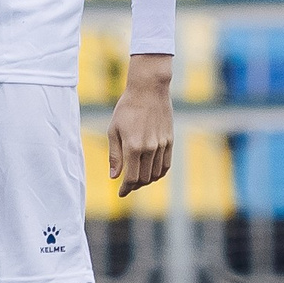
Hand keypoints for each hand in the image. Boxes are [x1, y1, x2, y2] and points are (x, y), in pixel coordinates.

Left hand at [107, 53, 174, 197]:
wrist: (149, 90)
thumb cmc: (126, 108)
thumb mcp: (113, 130)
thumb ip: (115, 155)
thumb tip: (114, 177)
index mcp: (133, 147)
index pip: (132, 178)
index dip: (126, 188)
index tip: (121, 193)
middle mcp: (149, 148)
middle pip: (144, 179)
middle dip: (135, 186)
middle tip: (127, 186)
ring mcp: (162, 145)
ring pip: (156, 174)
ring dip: (147, 181)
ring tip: (138, 179)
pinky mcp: (170, 140)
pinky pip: (166, 165)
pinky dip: (159, 173)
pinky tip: (152, 173)